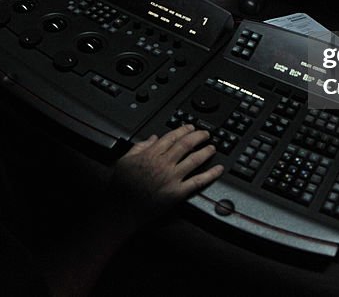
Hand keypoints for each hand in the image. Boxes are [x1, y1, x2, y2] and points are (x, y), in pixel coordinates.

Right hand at [107, 124, 223, 229]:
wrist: (120, 211)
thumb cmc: (120, 188)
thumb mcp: (124, 160)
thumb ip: (139, 147)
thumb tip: (153, 138)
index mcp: (150, 154)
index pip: (171, 137)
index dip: (183, 130)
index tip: (190, 127)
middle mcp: (163, 164)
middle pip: (186, 144)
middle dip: (198, 137)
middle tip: (205, 134)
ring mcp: (172, 178)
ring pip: (194, 160)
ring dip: (205, 151)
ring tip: (212, 147)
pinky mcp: (177, 193)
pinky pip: (197, 182)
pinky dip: (210, 175)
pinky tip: (218, 169)